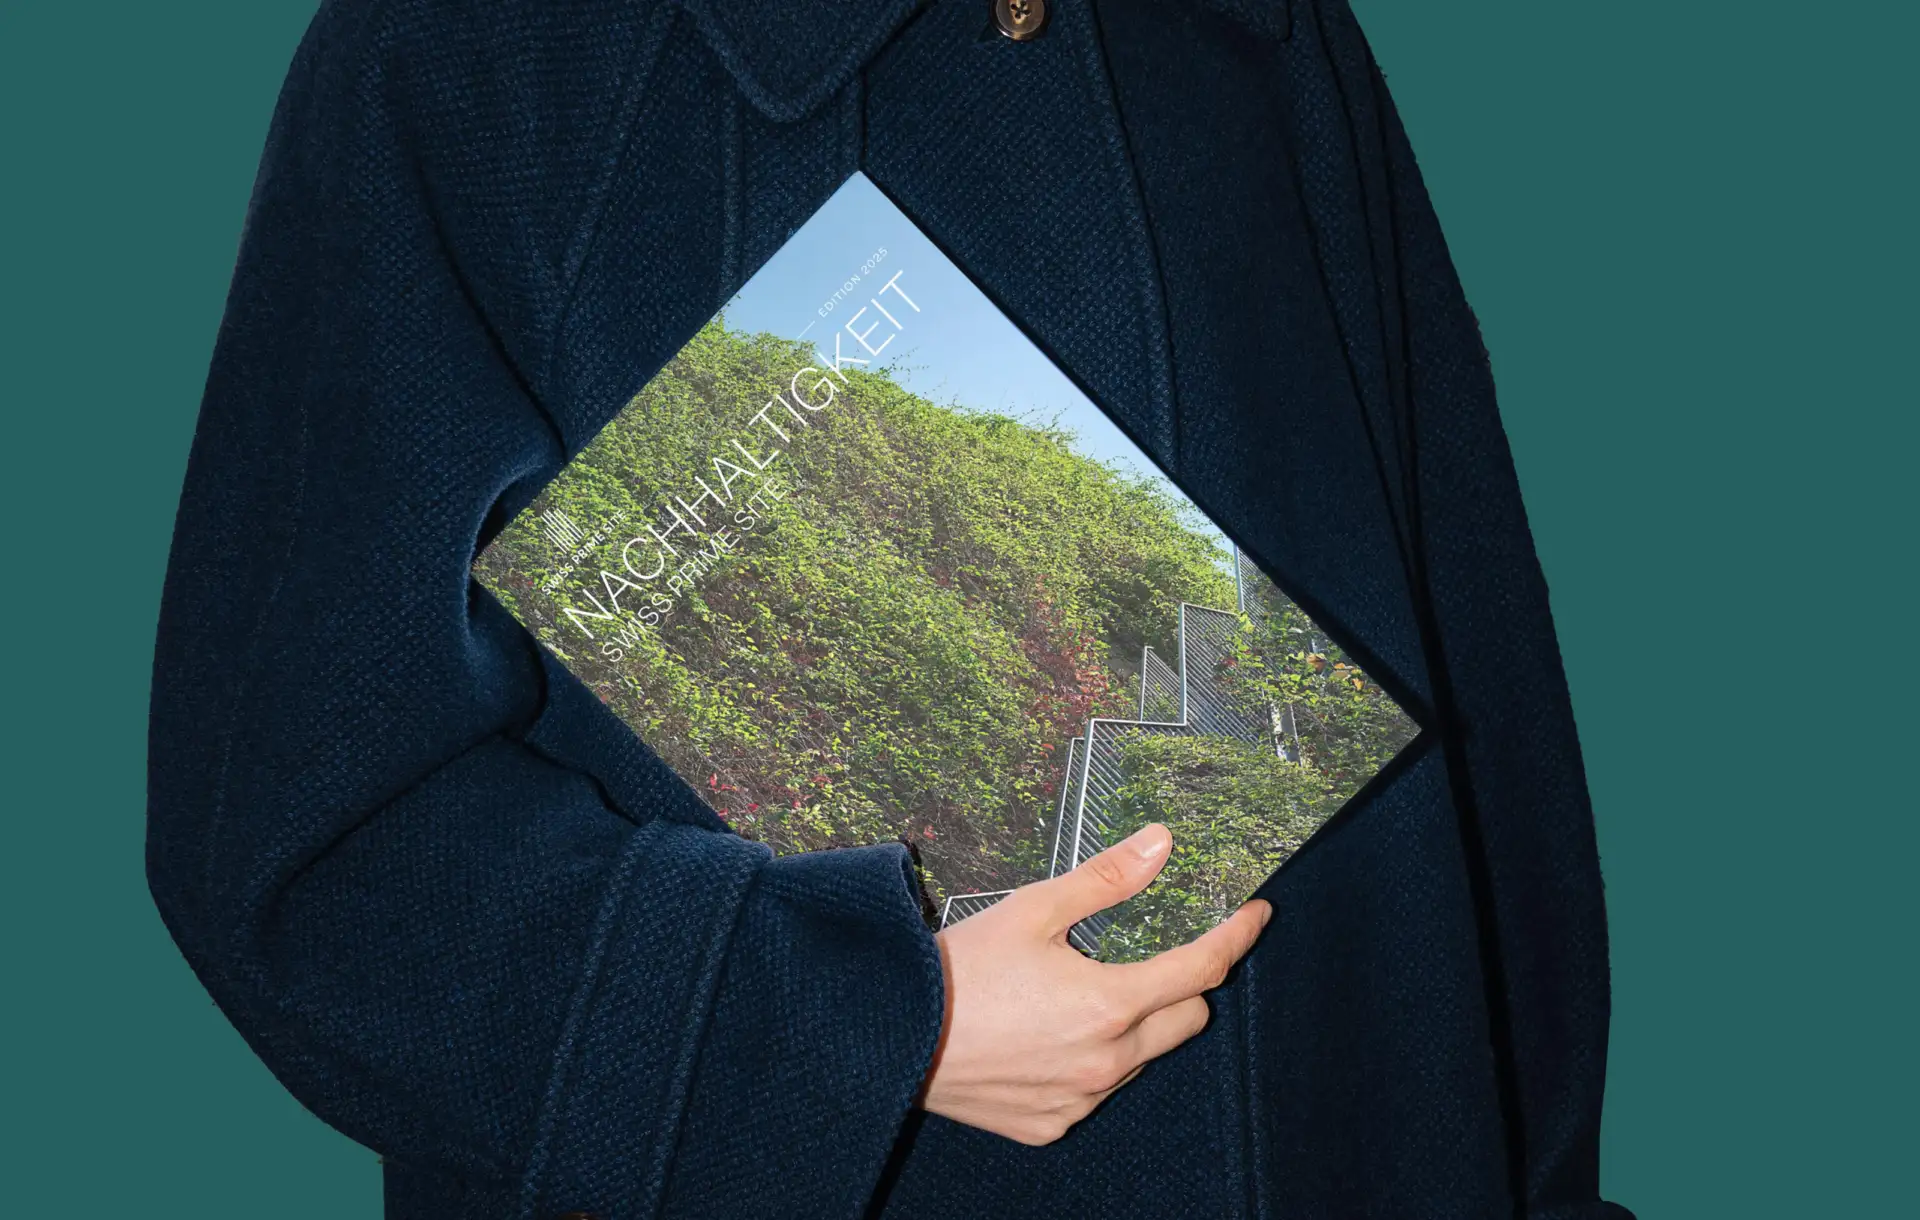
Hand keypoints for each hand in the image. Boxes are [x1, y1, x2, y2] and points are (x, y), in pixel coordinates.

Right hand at [917, 823, 1271, 1144]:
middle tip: (1154, 953)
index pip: (1202, 969)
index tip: (1254, 915)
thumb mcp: (1033, 909)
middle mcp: (1106, 1062)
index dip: (1237, 937)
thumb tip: (1160, 845)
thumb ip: (1106, 880)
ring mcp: (1081, 1100)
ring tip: (1080, 993)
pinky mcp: (1053, 1125)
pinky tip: (1051, 1034)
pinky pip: (1098, 1091)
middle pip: (1188, 1019)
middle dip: (1185, 984)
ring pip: (1144, 1058)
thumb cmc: (958, 971)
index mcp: (1109, 1004)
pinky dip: (1093, 1061)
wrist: (891, 1037)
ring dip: (1136, 1025)